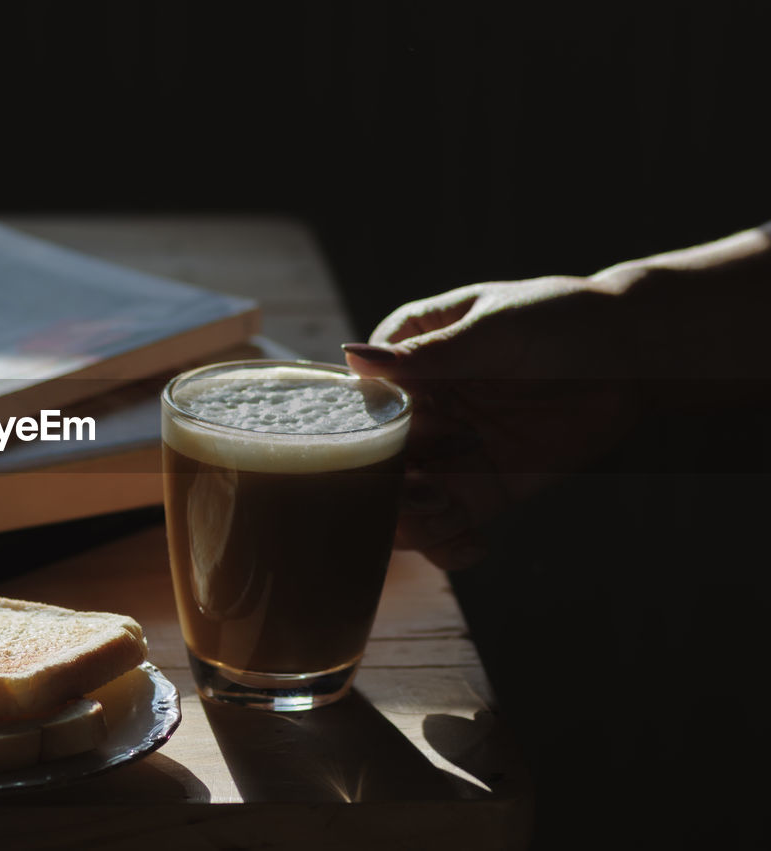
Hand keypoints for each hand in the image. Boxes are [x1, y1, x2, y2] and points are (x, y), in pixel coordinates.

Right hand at [344, 275, 642, 569]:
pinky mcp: (482, 488)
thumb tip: (354, 358)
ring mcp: (447, 453)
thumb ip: (429, 353)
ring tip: (450, 516)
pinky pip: (449, 526)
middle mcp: (417, 411)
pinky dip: (449, 545)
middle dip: (387, 490)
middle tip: (424, 495)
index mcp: (405, 361)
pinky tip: (473, 545)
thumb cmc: (561, 319)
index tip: (395, 448)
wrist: (636, 355)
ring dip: (415, 522)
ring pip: (403, 503)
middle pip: (372, 465)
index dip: (361, 436)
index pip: (358, 406)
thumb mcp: (494, 328)